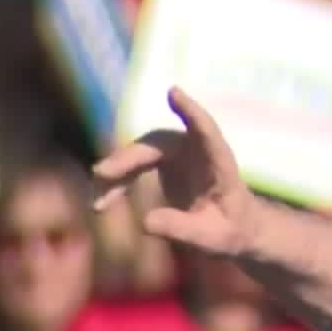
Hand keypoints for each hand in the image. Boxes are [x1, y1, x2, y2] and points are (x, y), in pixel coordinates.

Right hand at [92, 86, 261, 257]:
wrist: (234, 229)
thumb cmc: (232, 231)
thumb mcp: (211, 238)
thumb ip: (181, 228)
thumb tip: (144, 222)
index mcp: (219, 163)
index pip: (206, 131)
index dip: (191, 111)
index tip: (174, 92)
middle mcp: (197, 150)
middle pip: (158, 144)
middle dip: (128, 157)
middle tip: (101, 174)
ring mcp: (179, 153)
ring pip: (140, 153)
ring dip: (116, 173)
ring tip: (97, 204)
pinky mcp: (164, 162)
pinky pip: (134, 166)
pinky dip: (117, 183)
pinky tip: (101, 204)